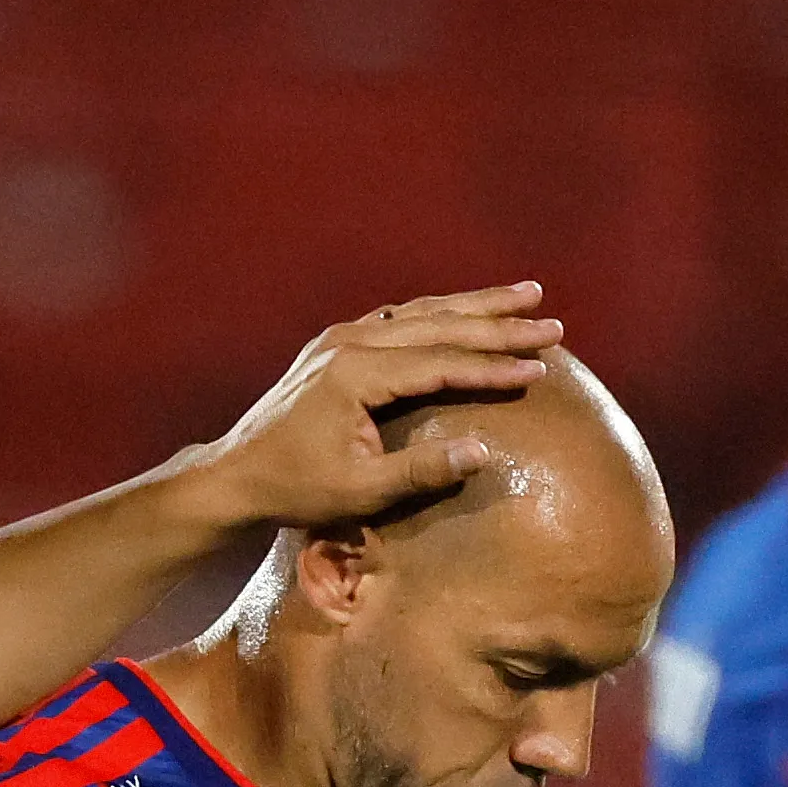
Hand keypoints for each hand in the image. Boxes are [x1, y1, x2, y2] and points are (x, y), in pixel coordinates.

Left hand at [186, 286, 561, 529]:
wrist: (235, 475)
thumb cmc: (296, 490)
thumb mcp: (360, 492)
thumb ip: (421, 471)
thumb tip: (482, 451)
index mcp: (355, 374)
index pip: (441, 362)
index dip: (493, 366)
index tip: (540, 368)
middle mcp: (348, 343)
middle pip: (438, 323)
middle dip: (499, 322)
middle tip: (552, 322)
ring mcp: (339, 338)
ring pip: (420, 311)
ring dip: (474, 304)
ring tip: (525, 295)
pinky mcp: (334, 344)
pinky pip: (398, 318)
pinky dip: (439, 312)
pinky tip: (465, 311)